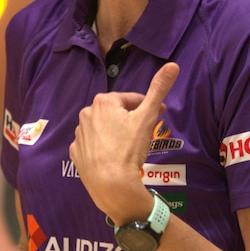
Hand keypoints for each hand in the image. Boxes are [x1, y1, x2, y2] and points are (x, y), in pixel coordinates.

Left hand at [69, 62, 178, 221]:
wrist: (112, 185)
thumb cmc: (130, 148)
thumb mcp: (148, 117)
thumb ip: (159, 89)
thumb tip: (173, 64)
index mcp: (103, 102)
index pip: (131, 99)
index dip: (146, 107)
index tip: (158, 116)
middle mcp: (86, 114)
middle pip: (116, 113)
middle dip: (130, 120)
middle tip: (144, 134)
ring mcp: (79, 135)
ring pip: (103, 128)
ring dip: (115, 133)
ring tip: (129, 148)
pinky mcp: (76, 154)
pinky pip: (92, 145)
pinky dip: (102, 148)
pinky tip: (112, 157)